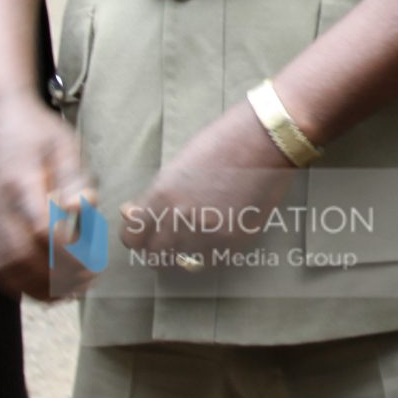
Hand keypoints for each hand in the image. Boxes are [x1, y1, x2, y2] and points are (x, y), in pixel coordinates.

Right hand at [0, 93, 91, 300]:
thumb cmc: (34, 131)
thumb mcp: (63, 144)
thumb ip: (74, 177)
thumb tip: (84, 207)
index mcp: (21, 184)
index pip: (40, 230)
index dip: (67, 252)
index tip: (93, 261)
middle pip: (21, 256)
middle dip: (56, 277)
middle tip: (88, 281)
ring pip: (3, 267)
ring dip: (36, 287)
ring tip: (68, 292)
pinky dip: (15, 284)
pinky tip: (40, 288)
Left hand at [118, 99, 297, 270]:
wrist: (267, 138)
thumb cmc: (222, 142)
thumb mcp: (178, 165)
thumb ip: (155, 194)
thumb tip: (130, 212)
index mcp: (161, 196)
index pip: (132, 238)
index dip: (138, 238)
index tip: (146, 234)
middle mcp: (180, 217)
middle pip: (155, 254)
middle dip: (160, 248)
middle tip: (172, 238)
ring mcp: (208, 230)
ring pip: (184, 259)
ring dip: (187, 250)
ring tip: (199, 234)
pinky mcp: (235, 237)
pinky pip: (213, 258)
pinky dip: (212, 250)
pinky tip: (219, 233)